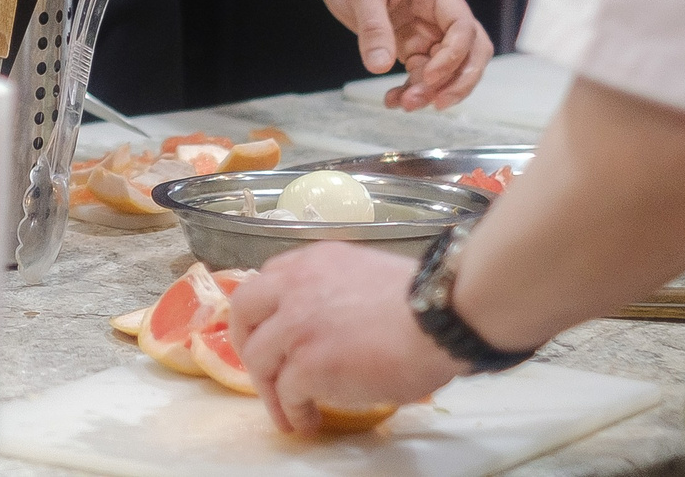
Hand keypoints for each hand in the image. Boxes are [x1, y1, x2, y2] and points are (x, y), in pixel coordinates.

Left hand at [227, 241, 463, 435]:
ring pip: (259, 358)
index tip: (268, 330)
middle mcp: (294, 286)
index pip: (266, 280)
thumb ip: (337, 291)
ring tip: (287, 411)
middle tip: (260, 368)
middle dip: (245, 342)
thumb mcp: (364, 276)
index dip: (263, 310)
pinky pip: (285, 392)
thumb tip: (336, 322)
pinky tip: (307, 421)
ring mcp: (295, 325)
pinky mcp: (306, 364)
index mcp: (312, 262)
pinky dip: (292, 411)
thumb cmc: (422, 302)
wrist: (439, 318)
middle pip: (244, 312)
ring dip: (269, 389)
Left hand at [307, 0, 490, 109]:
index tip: (428, 77)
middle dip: (457, 81)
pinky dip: (414, 88)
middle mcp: (440, 10)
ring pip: (449, 67)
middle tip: (431, 103)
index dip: (453, 56)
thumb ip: (373, 26)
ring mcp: (428, 28)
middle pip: (471, 51)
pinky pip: (423, 71)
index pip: (463, 26)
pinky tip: (393, 99)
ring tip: (404, 104)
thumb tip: (380, 67)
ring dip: (434, 90)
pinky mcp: (412, 42)